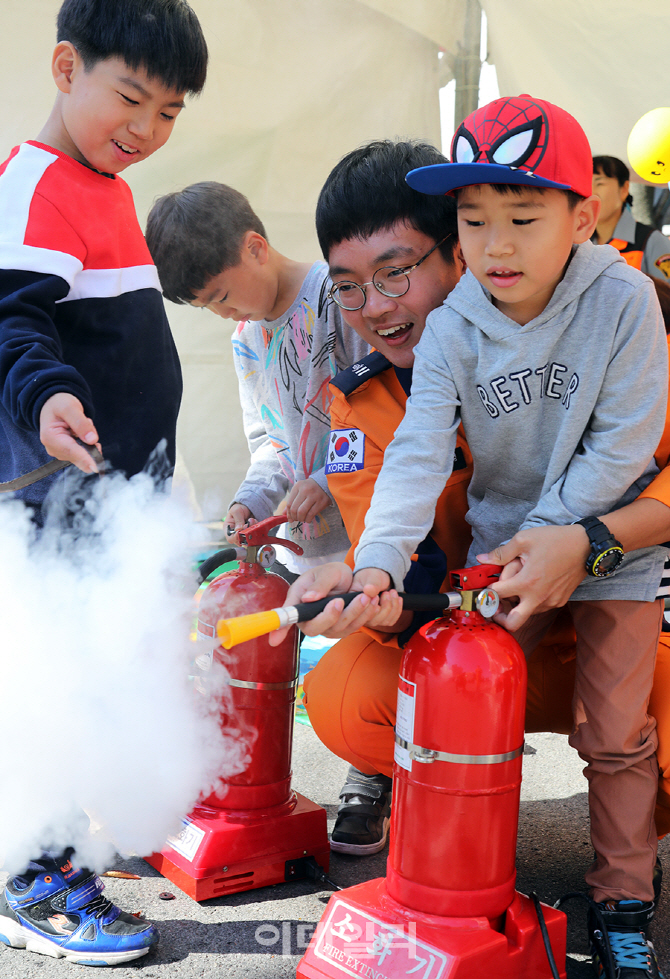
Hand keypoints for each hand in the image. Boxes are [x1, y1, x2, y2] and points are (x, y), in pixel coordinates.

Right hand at [39, 393, 99, 473]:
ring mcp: (61, 453)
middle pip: (80, 457)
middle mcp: (54, 449)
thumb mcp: (70, 407)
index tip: (99, 467)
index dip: (87, 459)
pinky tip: (80, 432)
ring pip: (85, 455)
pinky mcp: (68, 454)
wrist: (53, 405)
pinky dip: (87, 442)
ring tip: (80, 425)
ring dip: (88, 441)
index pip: (72, 452)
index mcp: (50, 438)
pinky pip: (85, 453)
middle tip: (86, 425)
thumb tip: (92, 440)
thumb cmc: (59, 404)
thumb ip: (80, 423)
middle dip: (89, 444)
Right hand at [225, 503, 255, 542]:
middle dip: (245, 533)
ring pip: (248, 538)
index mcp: (229, 529)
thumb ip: (238, 520)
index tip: (240, 531)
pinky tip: (254, 521)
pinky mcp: (251, 533)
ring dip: (251, 530)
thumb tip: (238, 529)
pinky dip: (256, 528)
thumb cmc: (238, 509)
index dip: (235, 537)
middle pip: (240, 541)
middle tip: (247, 524)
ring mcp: (244, 534)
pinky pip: (255, 534)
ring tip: (251, 519)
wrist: (246, 507)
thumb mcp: (236, 511)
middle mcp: (236, 534)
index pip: (230, 538)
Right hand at [268, 562, 383, 644]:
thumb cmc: (331, 573)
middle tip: (342, 600)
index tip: (274, 641)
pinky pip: (352, 627)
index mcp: (299, 602)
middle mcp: (309, 618)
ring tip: (365, 596)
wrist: (348, 578)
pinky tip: (372, 603)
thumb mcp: (327, 572)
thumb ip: (319, 584)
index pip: (286, 618)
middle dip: (331, 616)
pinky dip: (364, 616)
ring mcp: (325, 626)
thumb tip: (308, 598)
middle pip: (314, 628)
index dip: (279, 630)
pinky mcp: (341, 629)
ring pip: (338, 629)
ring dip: (353, 614)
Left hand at [285, 478, 330, 522]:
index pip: (289, 503)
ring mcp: (314, 496)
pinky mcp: (321, 502)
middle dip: (294, 517)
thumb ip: (291, 501)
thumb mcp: (299, 491)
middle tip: (296, 519)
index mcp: (298, 486)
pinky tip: (308, 519)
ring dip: (300, 519)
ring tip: (302, 519)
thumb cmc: (309, 488)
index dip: (288, 513)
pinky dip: (308, 519)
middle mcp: (305, 490)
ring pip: (302, 512)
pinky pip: (311, 514)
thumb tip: (284, 514)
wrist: (325, 484)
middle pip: (294, 508)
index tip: (290, 517)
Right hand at [351, 568, 403, 629]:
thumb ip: (371, 584)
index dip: (370, 608)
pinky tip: (398, 599)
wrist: (380, 576)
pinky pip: (391, 621)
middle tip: (387, 592)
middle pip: (372, 621)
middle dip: (384, 607)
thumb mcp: (371, 577)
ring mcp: (371, 618)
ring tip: (392, 592)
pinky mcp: (381, 619)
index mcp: (352, 604)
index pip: (359, 614)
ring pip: (383, 621)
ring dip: (392, 607)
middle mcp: (360, 614)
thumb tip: (369, 591)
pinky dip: (397, 610)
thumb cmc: (373, 576)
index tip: (377, 596)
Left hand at [477, 524, 588, 630]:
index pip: (496, 595)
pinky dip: (531, 600)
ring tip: (517, 585)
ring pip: (526, 614)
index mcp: (527, 582)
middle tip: (495, 605)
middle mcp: (538, 597)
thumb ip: (501, 552)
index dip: (486, 590)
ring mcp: (550, 602)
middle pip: (513, 623)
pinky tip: (532, 584)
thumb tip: (482, 559)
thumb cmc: (555, 540)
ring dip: (517, 604)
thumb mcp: (524, 539)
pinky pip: (539, 607)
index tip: (485, 587)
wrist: (586, 545)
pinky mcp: (559, 602)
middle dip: (499, 617)